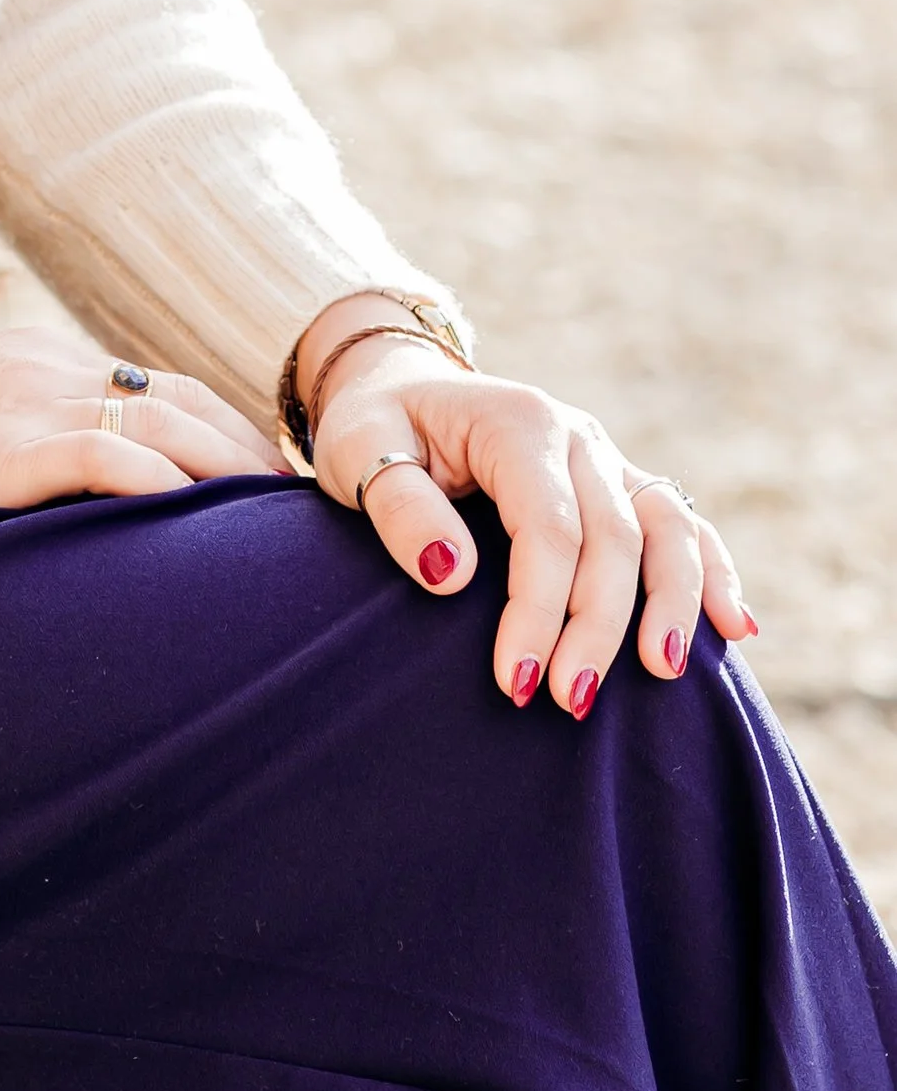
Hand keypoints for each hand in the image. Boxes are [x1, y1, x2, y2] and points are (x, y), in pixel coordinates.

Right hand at [0, 336, 281, 527]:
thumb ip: (22, 444)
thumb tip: (80, 501)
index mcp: (38, 361)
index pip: (157, 386)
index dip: (223, 432)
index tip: (265, 483)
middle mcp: (45, 370)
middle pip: (180, 398)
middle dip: (248, 452)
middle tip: (296, 510)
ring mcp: (22, 404)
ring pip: (160, 420)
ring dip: (229, 471)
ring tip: (274, 524)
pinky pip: (100, 456)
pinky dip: (158, 483)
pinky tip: (193, 519)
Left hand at [305, 328, 757, 717]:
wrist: (399, 388)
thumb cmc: (374, 427)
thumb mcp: (357, 450)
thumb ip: (399, 506)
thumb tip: (452, 574)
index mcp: (517, 421)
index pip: (548, 527)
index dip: (539, 608)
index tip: (516, 680)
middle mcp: (575, 436)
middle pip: (613, 537)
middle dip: (597, 627)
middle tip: (569, 702)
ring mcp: (606, 458)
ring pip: (667, 527)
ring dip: (673, 602)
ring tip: (663, 672)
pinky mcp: (621, 484)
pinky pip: (683, 524)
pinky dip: (712, 571)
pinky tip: (734, 627)